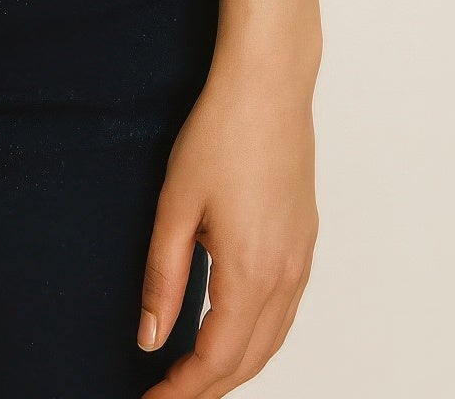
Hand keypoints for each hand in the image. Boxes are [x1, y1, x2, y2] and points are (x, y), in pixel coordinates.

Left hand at [139, 52, 317, 396]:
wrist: (268, 86)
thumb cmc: (219, 133)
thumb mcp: (176, 205)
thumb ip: (163, 276)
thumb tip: (149, 337)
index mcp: (250, 272)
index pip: (215, 358)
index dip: (182, 390)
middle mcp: (285, 275)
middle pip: (249, 360)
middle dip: (208, 388)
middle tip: (167, 397)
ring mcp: (301, 259)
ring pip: (272, 339)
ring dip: (236, 366)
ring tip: (194, 376)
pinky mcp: (305, 241)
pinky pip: (286, 312)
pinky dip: (259, 337)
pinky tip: (233, 332)